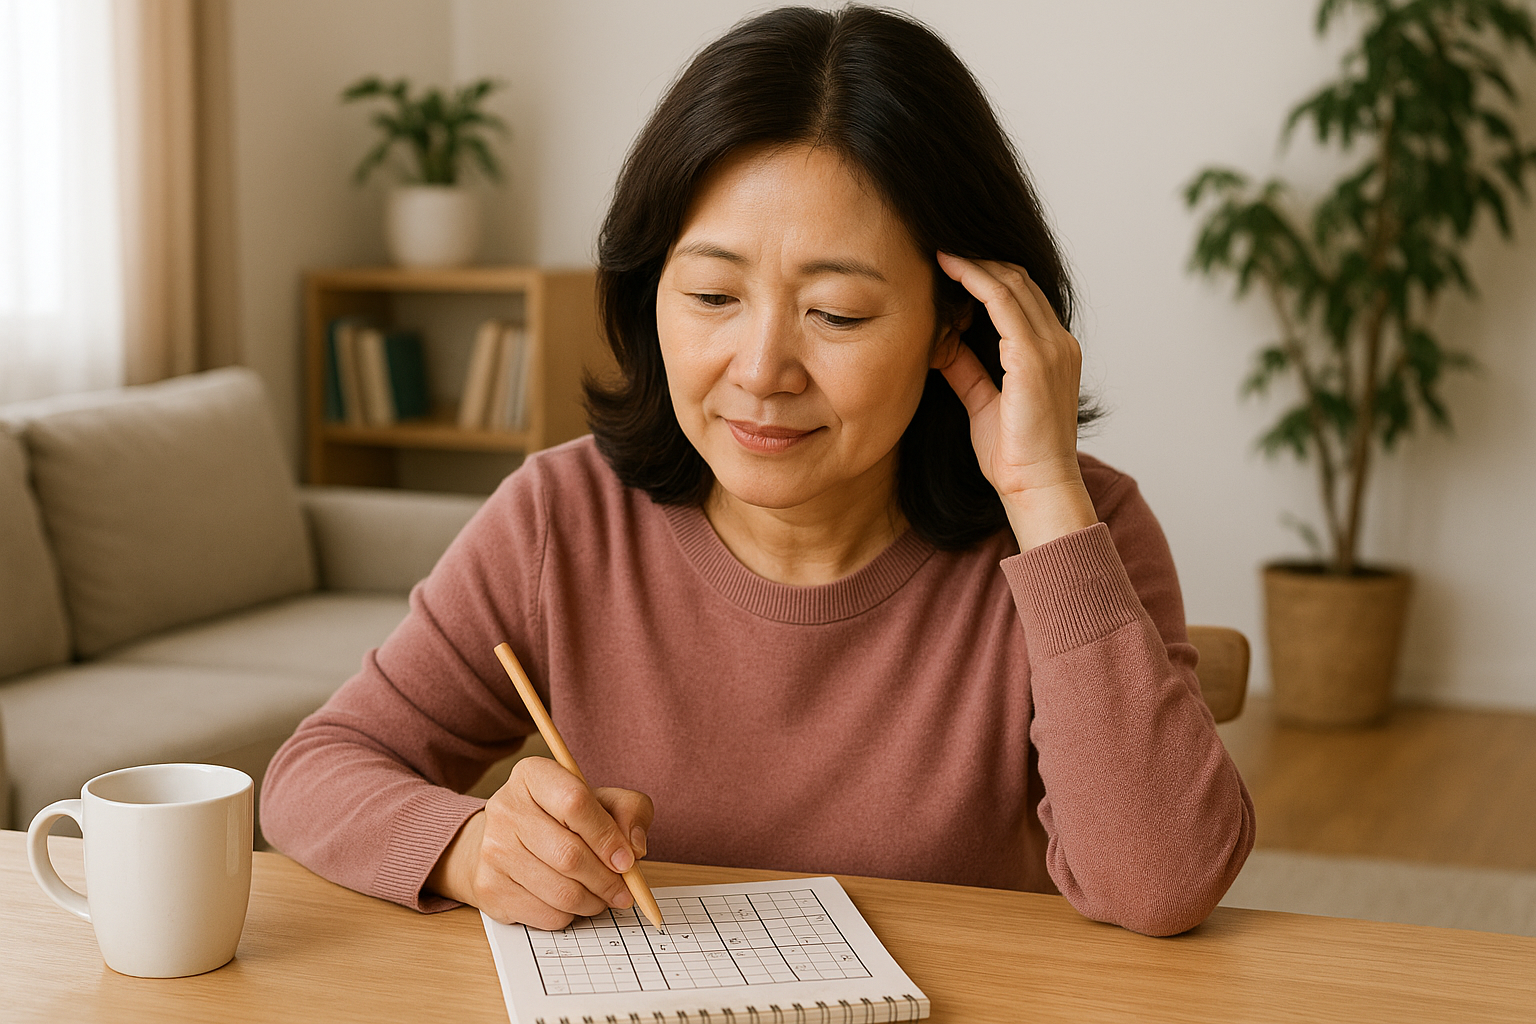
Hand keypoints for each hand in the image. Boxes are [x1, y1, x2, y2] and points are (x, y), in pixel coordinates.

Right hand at [426, 756, 654, 929]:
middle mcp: (505, 808)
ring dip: (593, 902)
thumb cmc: (561, 818)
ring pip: (560, 891)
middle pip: (569, 855)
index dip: (607, 837)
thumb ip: (629, 811)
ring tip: (602, 896)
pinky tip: (573, 902)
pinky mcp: (489, 889)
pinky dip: (570, 915)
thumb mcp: (601, 800)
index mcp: (533, 775)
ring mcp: (492, 850)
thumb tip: (635, 848)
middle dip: (606, 880)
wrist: (504, 842)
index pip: (575, 803)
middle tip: (624, 891)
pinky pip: (545, 915)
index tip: (627, 860)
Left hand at [933, 253, 1098, 549]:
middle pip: (1018, 281)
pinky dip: (976, 281)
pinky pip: (1004, 304)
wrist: (1036, 487)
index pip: (1021, 296)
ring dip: (974, 265)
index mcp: (1053, 352)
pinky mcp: (1035, 358)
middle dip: (979, 261)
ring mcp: (1052, 347)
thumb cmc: (1014, 454)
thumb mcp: (984, 402)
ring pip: (1012, 284)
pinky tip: (950, 273)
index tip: (948, 264)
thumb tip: (941, 341)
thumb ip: (968, 368)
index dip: (986, 275)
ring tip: (939, 253)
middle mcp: (1059, 343)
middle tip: (939, 249)